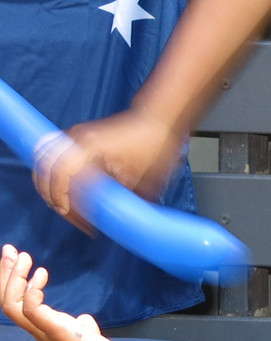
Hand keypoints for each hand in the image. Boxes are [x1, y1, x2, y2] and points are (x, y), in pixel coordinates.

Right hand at [1, 245, 142, 340]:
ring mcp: (47, 333)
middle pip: (7, 302)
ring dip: (13, 279)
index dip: (12, 281)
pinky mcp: (59, 333)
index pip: (17, 304)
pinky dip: (31, 291)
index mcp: (45, 330)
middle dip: (5, 275)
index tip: (15, 258)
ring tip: (22, 256)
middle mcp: (40, 332)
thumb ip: (80, 327)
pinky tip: (41, 274)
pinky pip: (32, 311)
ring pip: (11, 306)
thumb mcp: (87, 337)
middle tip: (8, 250)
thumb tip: (82, 320)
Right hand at [35, 108, 182, 229]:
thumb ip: (116, 196)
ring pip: (43, 162)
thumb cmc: (151, 144)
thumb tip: (103, 221)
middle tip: (68, 214)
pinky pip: (50, 156)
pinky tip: (65, 191)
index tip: (66, 211)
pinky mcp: (75, 136)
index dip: (59, 196)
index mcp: (91, 145)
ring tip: (64, 204)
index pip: (60, 173)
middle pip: (45, 169)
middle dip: (51, 195)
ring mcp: (73, 134)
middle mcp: (76, 137)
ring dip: (48, 185)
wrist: (156, 119)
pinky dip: (51, 174)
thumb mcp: (137, 175)